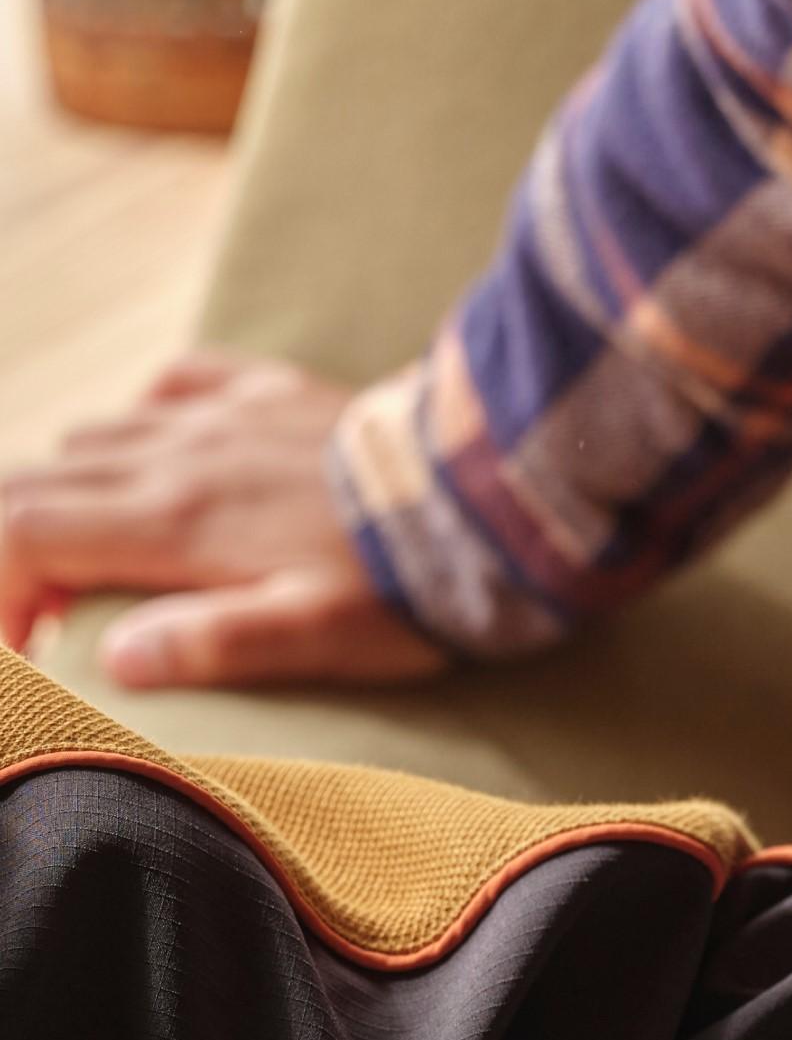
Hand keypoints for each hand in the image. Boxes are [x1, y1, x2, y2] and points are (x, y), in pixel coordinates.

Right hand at [0, 352, 443, 687]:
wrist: (496, 486)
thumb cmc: (406, 579)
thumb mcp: (312, 635)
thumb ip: (208, 647)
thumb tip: (114, 660)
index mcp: (177, 519)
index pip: (22, 531)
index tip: (30, 646)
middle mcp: (184, 453)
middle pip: (36, 480)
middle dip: (16, 548)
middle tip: (53, 614)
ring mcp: (228, 412)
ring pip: (93, 433)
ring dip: (68, 493)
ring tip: (103, 558)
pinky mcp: (275, 389)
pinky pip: (175, 379)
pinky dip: (139, 418)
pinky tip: (160, 461)